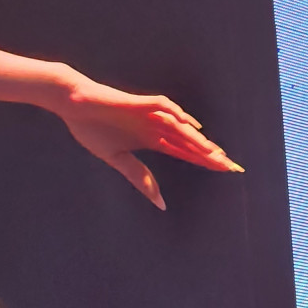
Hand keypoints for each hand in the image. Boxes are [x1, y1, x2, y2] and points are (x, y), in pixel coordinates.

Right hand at [57, 74, 242, 207]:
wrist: (74, 104)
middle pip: (190, 142)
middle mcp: (156, 127)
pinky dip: (177, 114)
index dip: (205, 161)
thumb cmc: (92, 128)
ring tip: (216, 154)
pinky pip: (163, 106)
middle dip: (211, 155)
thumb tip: (161, 204)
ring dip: (198, 141)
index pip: (186, 153)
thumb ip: (140, 178)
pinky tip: (190, 125)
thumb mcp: (117, 160)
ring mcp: (149, 115)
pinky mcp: (139, 104)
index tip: (225, 171)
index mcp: (152, 140)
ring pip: (181, 128)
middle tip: (234, 168)